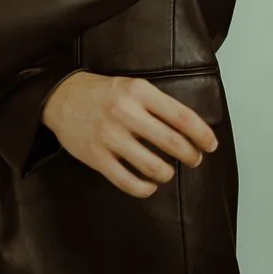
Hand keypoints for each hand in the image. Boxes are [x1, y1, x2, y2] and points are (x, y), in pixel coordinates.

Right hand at [41, 71, 218, 197]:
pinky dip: (145, 188)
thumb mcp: (133, 86)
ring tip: (168, 171)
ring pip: (153, 166)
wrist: (61, 97)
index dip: (202, 134)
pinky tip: (149, 184)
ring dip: (168, 173)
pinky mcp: (96, 156)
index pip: (182, 116)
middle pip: (172, 143)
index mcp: (139, 91)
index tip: (211, 144)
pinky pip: (128, 181)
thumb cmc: (103, 92)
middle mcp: (125, 112)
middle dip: (191, 155)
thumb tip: (191, 129)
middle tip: (194, 159)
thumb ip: (158, 104)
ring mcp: (110, 136)